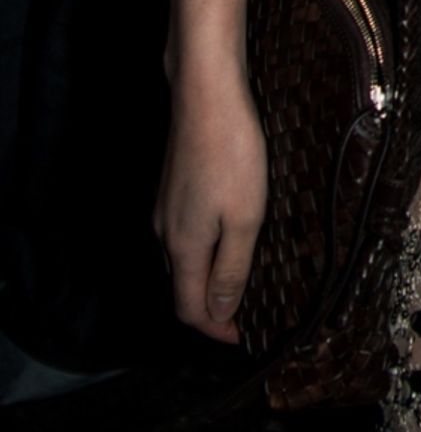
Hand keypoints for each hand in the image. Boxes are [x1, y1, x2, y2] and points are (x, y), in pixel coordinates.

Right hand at [155, 68, 267, 343]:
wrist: (205, 95)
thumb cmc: (231, 153)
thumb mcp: (244, 218)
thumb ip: (231, 269)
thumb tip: (218, 313)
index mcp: (183, 247)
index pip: (189, 309)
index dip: (215, 329)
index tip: (242, 336)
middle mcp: (165, 232)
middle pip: (182, 288)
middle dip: (209, 308)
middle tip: (244, 314)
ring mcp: (165, 208)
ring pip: (182, 261)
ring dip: (206, 279)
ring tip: (238, 282)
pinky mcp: (173, 187)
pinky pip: (183, 234)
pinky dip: (203, 251)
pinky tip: (225, 239)